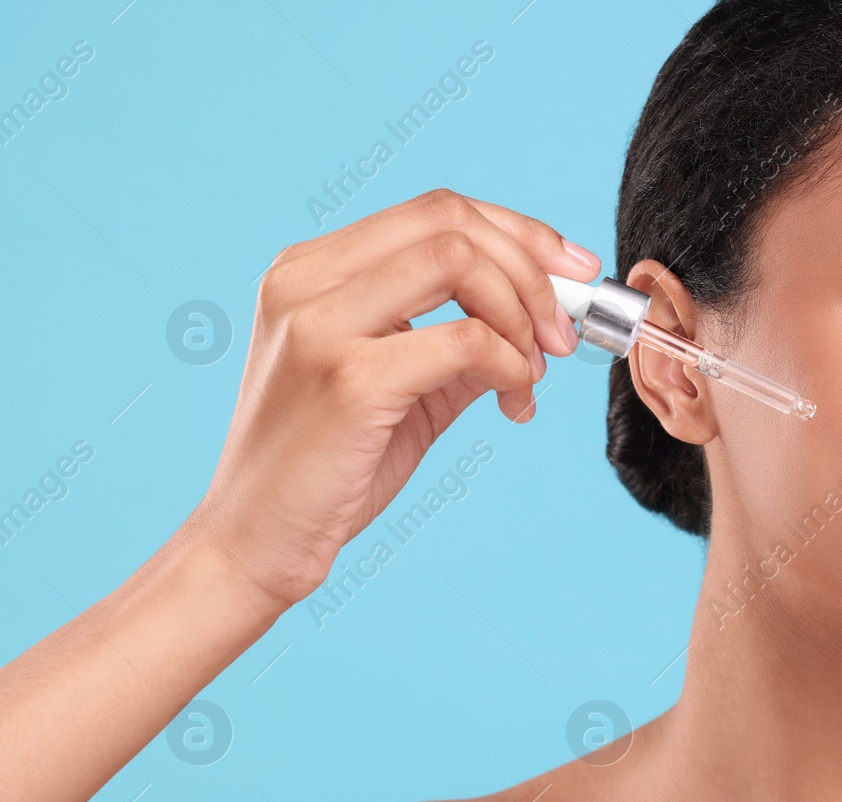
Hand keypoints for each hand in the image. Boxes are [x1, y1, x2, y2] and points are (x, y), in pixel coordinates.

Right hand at [180, 189, 600, 610]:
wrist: (257, 542)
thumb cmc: (327, 469)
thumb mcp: (401, 385)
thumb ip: (460, 341)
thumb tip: (546, 316)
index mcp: (311, 269)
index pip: (435, 209)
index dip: (520, 233)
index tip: (575, 270)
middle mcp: (306, 279)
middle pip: (451, 220)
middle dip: (531, 271)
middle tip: (562, 336)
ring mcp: (320, 323)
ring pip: (458, 261)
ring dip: (521, 315)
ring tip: (533, 373)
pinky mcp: (348, 378)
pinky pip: (464, 340)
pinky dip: (511, 365)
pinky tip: (514, 401)